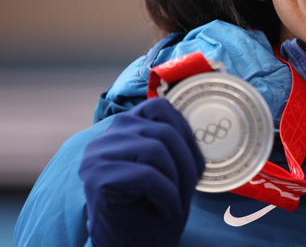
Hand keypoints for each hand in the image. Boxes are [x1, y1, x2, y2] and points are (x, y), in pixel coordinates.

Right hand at [79, 98, 204, 246]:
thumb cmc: (155, 208)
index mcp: (122, 128)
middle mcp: (105, 136)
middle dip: (187, 163)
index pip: (159, 107)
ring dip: (177, 181)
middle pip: (163, 131)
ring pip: (156, 149)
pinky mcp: (96, 177)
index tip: (194, 163)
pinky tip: (165, 210)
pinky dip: (166, 195)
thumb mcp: (170, 164)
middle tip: (188, 192)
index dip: (185, 132)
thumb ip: (173, 138)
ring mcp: (97, 156)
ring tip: (176, 203)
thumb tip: (196, 124)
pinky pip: (147, 175)